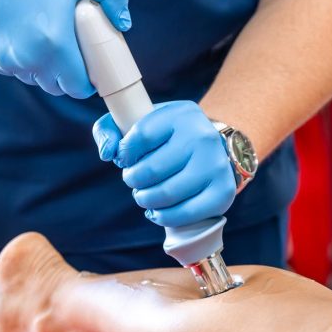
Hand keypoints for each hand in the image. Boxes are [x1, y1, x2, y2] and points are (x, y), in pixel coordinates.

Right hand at [0, 0, 130, 97]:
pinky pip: (13, 69)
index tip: (89, 68)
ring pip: (34, 79)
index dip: (87, 82)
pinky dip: (21, 60)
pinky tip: (22, 34)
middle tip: (69, 51)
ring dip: (43, 68)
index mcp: (55, 43)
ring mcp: (6, 59)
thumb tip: (124, 23)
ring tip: (45, 39)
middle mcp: (28, 57)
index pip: (77, 87)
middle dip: (66, 75)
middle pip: (56, 87)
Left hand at [93, 101, 236, 227]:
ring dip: (145, 199)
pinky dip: (164, 217)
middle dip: (133, 180)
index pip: (140, 136)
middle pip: (151, 170)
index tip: (125, 159)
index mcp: (182, 114)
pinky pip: (185, 214)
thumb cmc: (166, 139)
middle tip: (134, 180)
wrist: (210, 150)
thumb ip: (110, 129)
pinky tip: (157, 210)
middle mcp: (203, 137)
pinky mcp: (223, 192)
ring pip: (166, 194)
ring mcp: (216, 166)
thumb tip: (109, 153)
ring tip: (144, 194)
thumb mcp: (140, 122)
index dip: (124, 153)